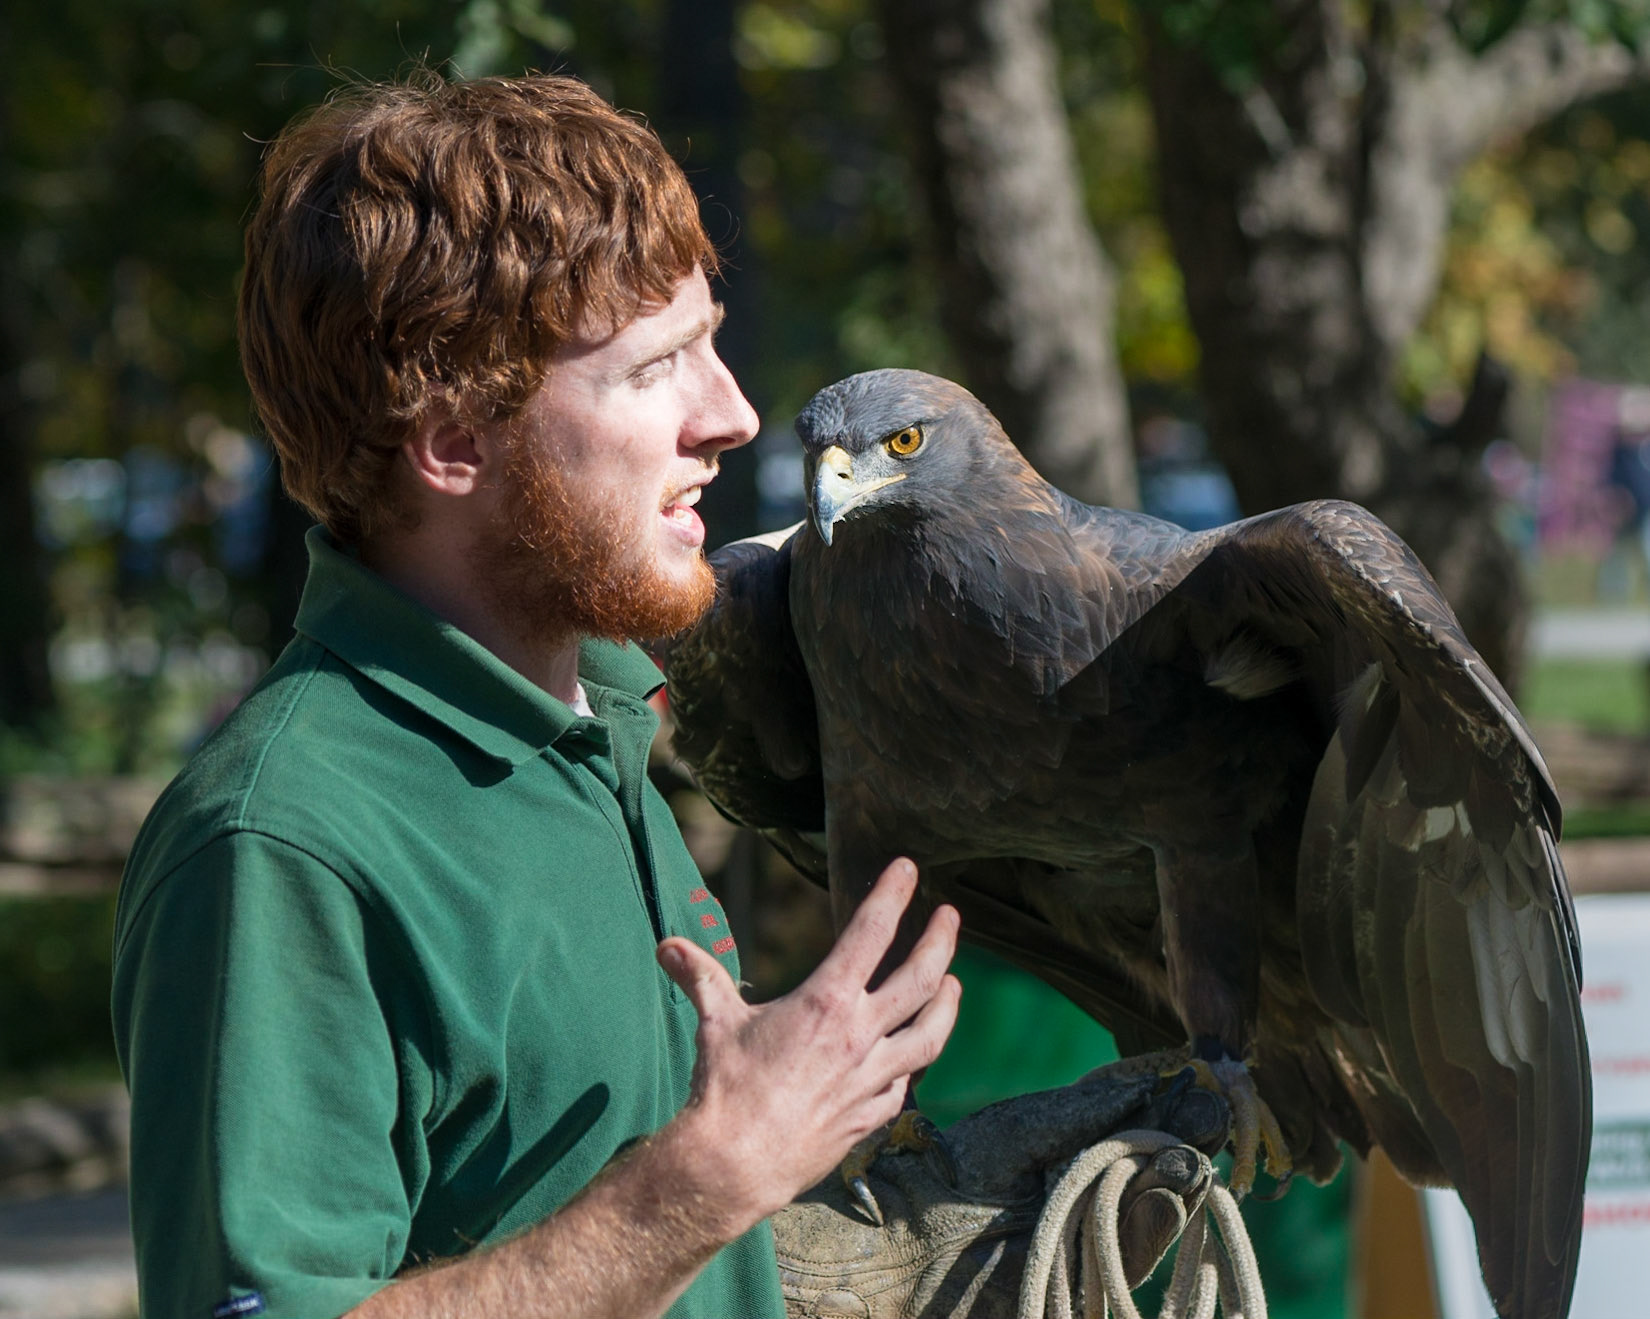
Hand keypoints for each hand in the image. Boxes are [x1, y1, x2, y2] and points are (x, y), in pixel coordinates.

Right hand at [656, 857, 960, 1232]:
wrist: (735, 1164)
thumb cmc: (725, 1089)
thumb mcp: (715, 1021)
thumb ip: (700, 977)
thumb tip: (667, 946)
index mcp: (826, 1001)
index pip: (870, 932)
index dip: (892, 894)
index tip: (908, 869)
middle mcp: (860, 1036)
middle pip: (920, 978)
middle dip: (940, 941)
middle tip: (950, 917)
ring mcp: (872, 1079)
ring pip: (929, 1035)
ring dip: (947, 1005)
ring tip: (954, 983)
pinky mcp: (872, 1116)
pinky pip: (904, 1084)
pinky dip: (911, 1064)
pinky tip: (910, 1056)